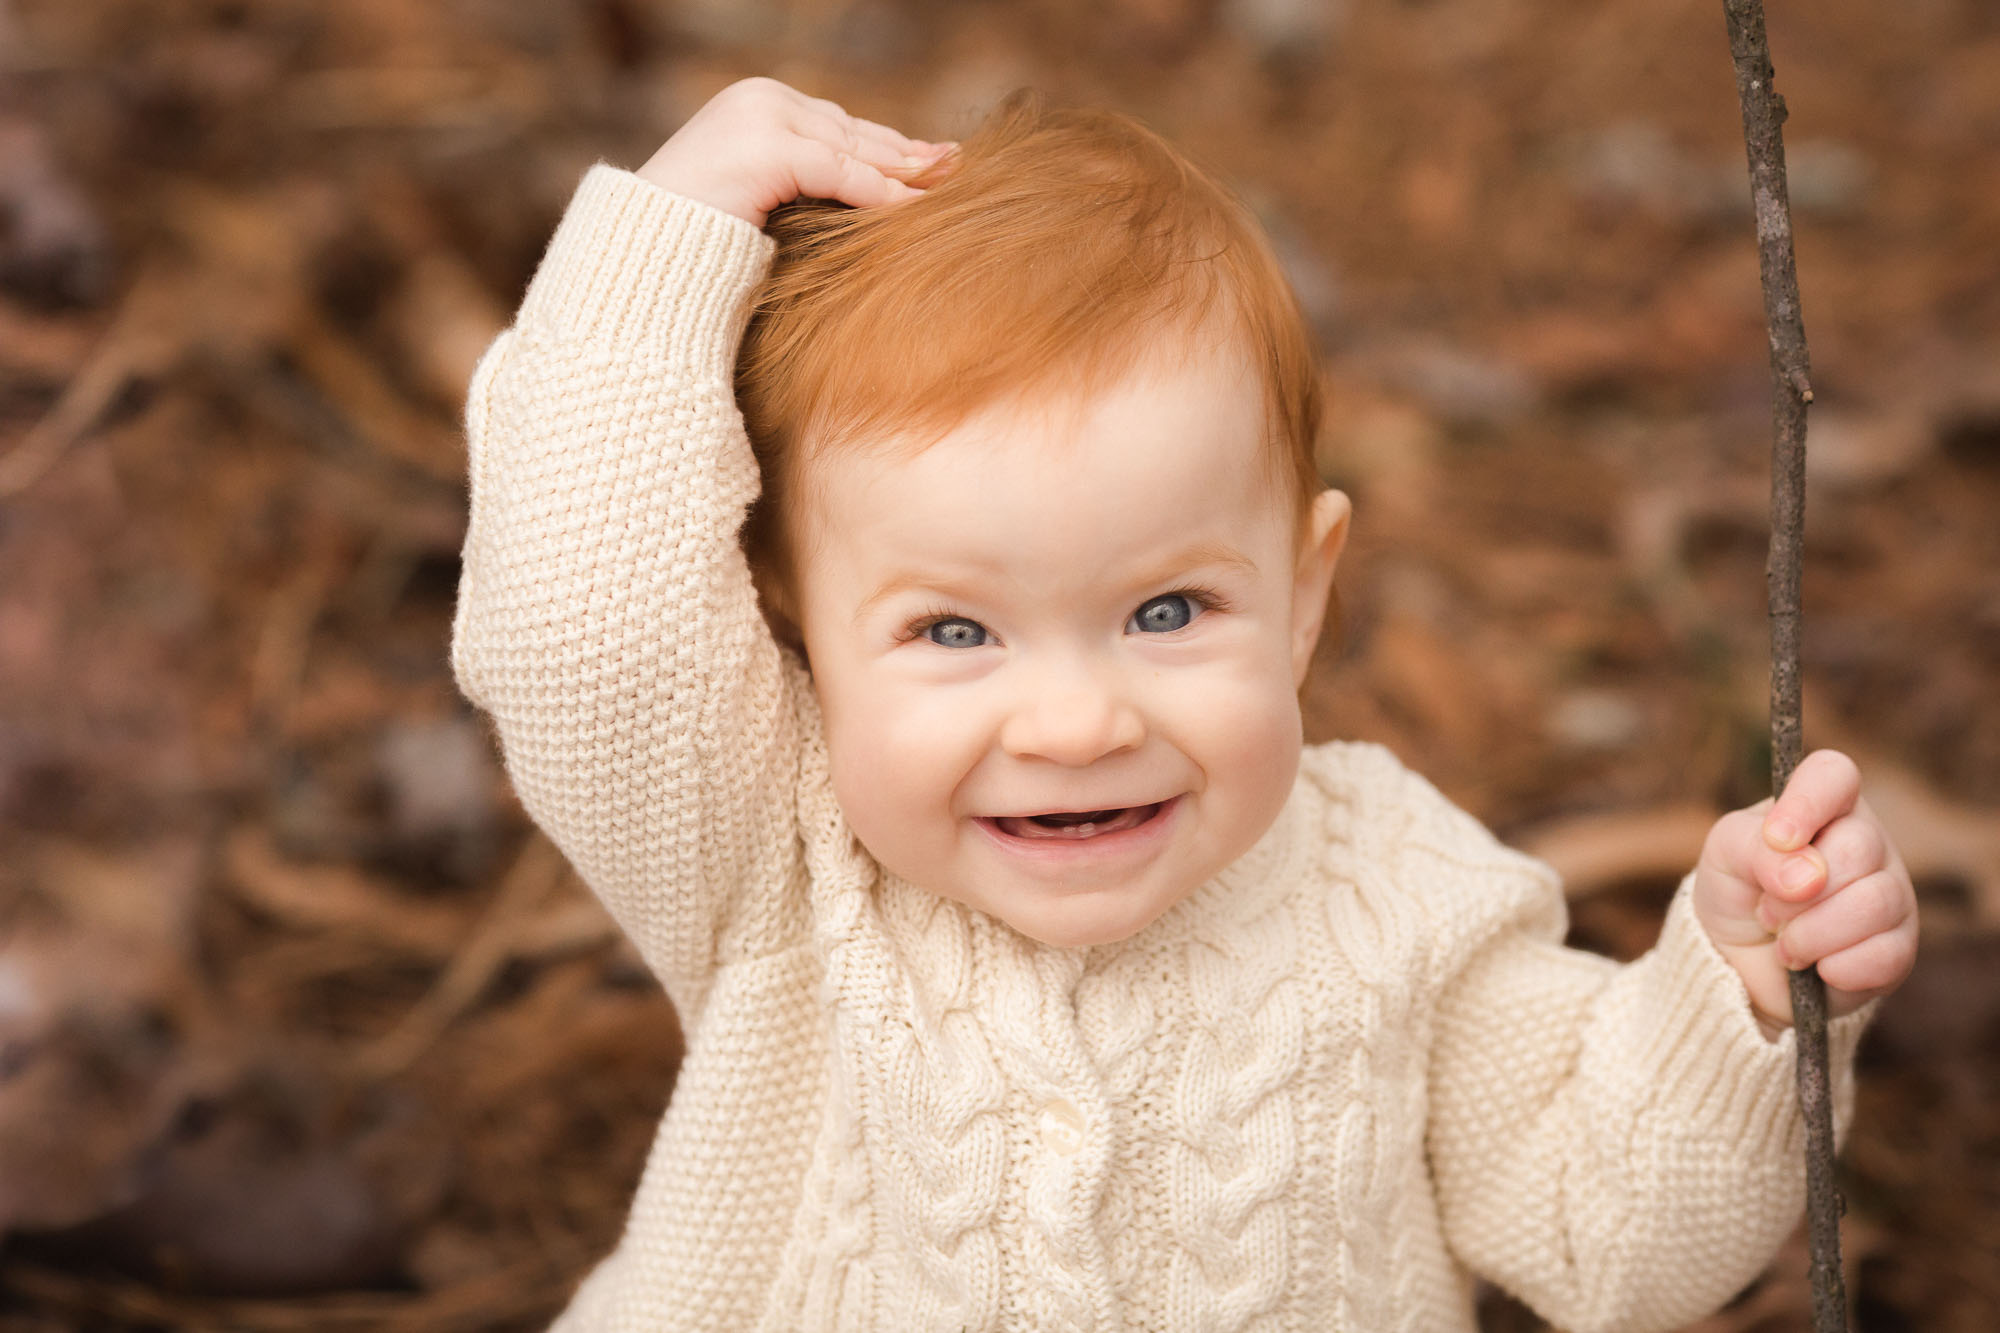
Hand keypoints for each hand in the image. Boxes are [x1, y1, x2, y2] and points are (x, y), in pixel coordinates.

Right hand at [637, 77, 951, 227]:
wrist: (644, 253)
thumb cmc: (697, 241)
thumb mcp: (760, 198)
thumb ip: (803, 181)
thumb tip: (865, 192)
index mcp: (756, 103)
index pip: (837, 125)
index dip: (888, 146)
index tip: (932, 162)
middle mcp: (761, 99)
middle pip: (852, 131)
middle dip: (906, 152)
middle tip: (954, 166)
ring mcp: (762, 118)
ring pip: (852, 149)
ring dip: (904, 171)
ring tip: (947, 185)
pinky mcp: (767, 149)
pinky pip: (841, 172)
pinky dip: (881, 192)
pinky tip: (914, 208)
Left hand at [1693, 749, 1917, 1033]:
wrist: (1739, 963)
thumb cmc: (1736, 891)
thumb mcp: (1726, 856)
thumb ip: (1756, 849)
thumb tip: (1808, 875)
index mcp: (1824, 806)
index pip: (1834, 774)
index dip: (1807, 802)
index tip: (1777, 837)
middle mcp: (1868, 842)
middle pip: (1857, 848)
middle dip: (1795, 891)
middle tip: (1766, 910)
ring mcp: (1891, 893)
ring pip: (1873, 903)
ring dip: (1810, 933)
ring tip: (1785, 943)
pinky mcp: (1900, 948)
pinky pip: (1885, 955)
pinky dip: (1834, 967)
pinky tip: (1816, 968)